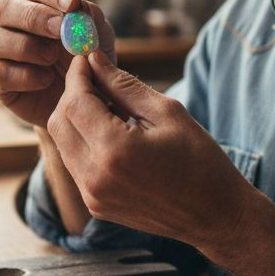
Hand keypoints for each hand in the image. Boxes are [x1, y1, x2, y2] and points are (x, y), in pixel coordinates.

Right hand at [0, 0, 116, 128]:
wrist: (81, 103)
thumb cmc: (86, 63)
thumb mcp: (96, 38)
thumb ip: (89, 19)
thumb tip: (78, 6)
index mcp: (37, 4)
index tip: (72, 3)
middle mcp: (11, 24)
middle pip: (3, 7)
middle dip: (33, 17)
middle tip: (59, 31)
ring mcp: (0, 52)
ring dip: (24, 46)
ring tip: (52, 58)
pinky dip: (23, 76)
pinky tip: (45, 80)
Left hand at [45, 51, 249, 255]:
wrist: (214, 215)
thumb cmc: (200, 160)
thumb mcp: (167, 113)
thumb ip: (123, 85)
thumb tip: (93, 60)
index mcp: (115, 151)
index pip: (75, 103)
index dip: (77, 76)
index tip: (86, 60)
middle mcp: (95, 177)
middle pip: (60, 122)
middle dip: (72, 96)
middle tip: (96, 80)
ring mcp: (93, 196)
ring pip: (63, 143)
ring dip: (77, 119)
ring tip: (109, 107)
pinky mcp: (95, 205)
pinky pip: (75, 164)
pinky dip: (84, 142)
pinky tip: (111, 133)